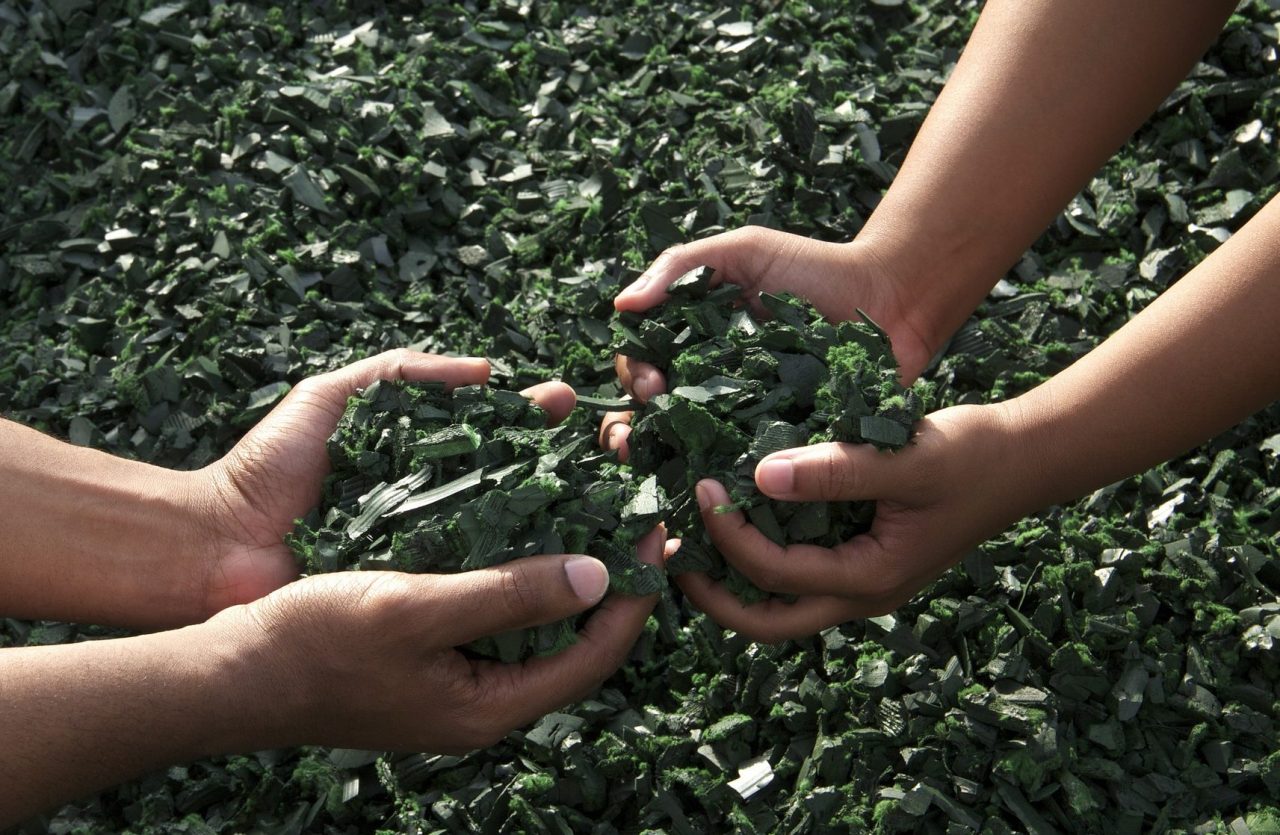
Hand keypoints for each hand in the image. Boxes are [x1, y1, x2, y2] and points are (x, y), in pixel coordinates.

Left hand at [191, 349, 576, 619]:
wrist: (214, 544)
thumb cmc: (269, 467)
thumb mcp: (335, 398)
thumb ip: (405, 372)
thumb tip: (490, 372)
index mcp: (425, 458)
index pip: (500, 431)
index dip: (540, 417)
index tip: (578, 402)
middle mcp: (441, 509)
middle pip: (522, 483)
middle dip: (572, 463)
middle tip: (616, 449)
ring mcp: (435, 558)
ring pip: (515, 536)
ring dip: (566, 518)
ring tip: (611, 497)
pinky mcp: (422, 601)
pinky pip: (482, 586)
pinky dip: (527, 576)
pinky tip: (571, 561)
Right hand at [211, 527, 665, 751]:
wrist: (232, 672)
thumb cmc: (317, 643)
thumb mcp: (417, 610)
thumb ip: (509, 596)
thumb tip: (602, 576)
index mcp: (491, 706)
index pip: (595, 656)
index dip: (634, 596)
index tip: (657, 532)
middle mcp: (484, 700)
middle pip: (573, 640)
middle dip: (607, 576)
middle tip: (630, 510)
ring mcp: (457, 681)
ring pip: (536, 623)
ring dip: (564, 566)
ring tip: (590, 505)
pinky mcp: (432, 656)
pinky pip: (496, 614)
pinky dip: (518, 571)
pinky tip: (522, 523)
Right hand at [601, 227, 934, 460]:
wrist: (892, 299)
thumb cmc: (814, 268)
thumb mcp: (744, 252)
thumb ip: (680, 267)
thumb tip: (620, 308)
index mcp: (694, 341)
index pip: (643, 364)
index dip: (634, 377)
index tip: (647, 385)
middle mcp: (711, 384)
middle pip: (657, 416)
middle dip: (637, 430)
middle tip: (639, 439)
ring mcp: (745, 420)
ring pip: (693, 450)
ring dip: (668, 463)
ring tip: (663, 469)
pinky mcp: (784, 447)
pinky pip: (748, 470)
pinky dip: (725, 482)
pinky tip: (712, 490)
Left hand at [676, 404, 1029, 641]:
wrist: (1025, 458)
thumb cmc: (973, 456)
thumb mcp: (905, 459)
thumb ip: (835, 472)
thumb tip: (761, 477)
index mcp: (869, 579)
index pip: (775, 574)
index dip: (728, 535)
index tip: (700, 486)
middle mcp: (860, 592)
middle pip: (766, 621)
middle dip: (713, 594)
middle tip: (669, 552)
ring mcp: (861, 579)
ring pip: (780, 601)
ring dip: (732, 577)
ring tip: (690, 535)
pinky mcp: (861, 556)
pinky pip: (799, 570)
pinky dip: (761, 553)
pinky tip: (739, 512)